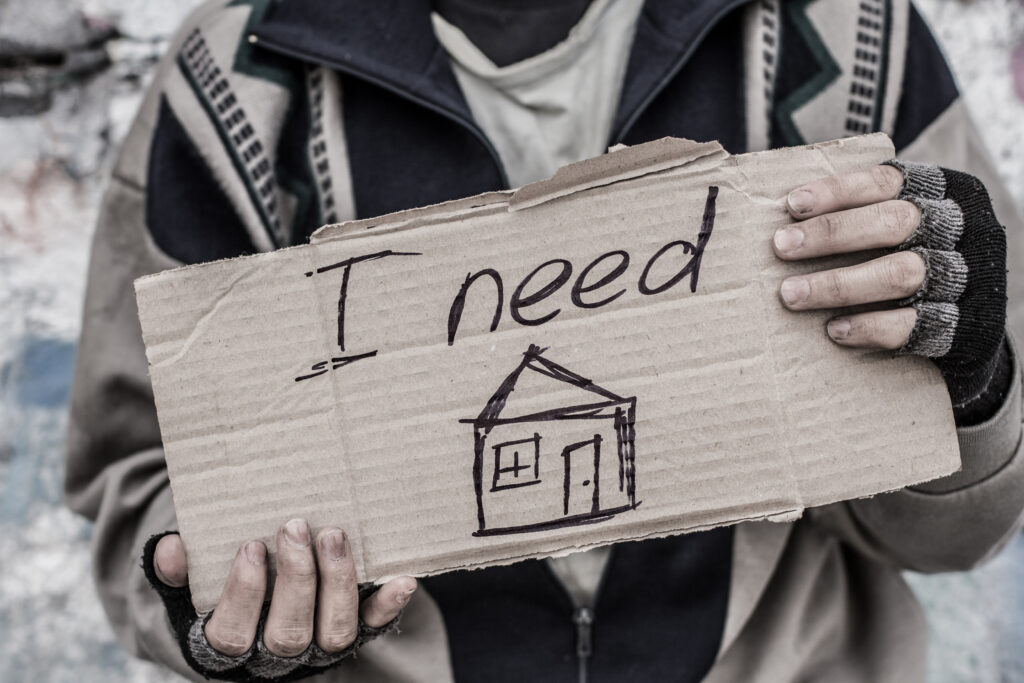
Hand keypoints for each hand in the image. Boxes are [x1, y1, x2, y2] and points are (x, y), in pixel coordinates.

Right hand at [152, 520, 415, 673]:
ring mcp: (318, 650)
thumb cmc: (221, 593)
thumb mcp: (187, 586)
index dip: (243, 592)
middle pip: (288, 633)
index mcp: (228, 647)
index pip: (232, 633)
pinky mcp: (353, 636)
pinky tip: (402, 579)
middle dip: (296, 579)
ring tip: (334, 535)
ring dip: (337, 582)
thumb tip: (170, 548)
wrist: (256, 618)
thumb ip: (176, 570)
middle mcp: (275, 657)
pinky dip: (388, 605)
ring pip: (333, 633)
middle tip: (295, 527)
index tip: (251, 546)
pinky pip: (374, 628)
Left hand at [773, 160, 1008, 422]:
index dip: (837, 191)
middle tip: (780, 246)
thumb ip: (856, 213)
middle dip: (831, 234)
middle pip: (894, 223)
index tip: (791, 204)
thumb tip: (780, 214)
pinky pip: (914, 324)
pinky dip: (870, 326)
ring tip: (791, 294)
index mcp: (939, 192)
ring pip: (902, 274)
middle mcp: (959, 228)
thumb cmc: (912, 258)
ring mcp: (965, 276)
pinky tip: (834, 330)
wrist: (972, 322)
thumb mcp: (896, 225)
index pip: (885, 182)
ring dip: (839, 284)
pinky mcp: (964, 323)